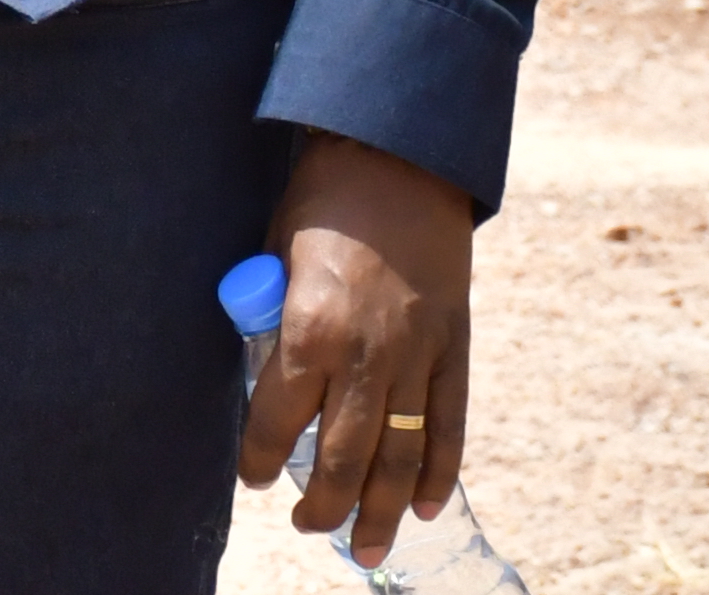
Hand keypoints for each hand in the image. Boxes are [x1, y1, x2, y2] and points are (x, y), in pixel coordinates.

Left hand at [236, 130, 474, 566]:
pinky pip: (449, 425)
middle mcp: (363, 356)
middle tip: (308, 527)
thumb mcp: (276, 260)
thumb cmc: (323, 205)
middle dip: (321, 507)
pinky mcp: (455, 349)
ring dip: (381, 511)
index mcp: (308, 331)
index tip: (253, 479)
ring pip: (399, 456)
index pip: (274, 422)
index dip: (257, 459)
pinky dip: (440, 472)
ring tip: (366, 549)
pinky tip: (426, 506)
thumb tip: (265, 373)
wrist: (398, 161)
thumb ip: (273, 322)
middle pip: (340, 458)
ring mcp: (416, 357)